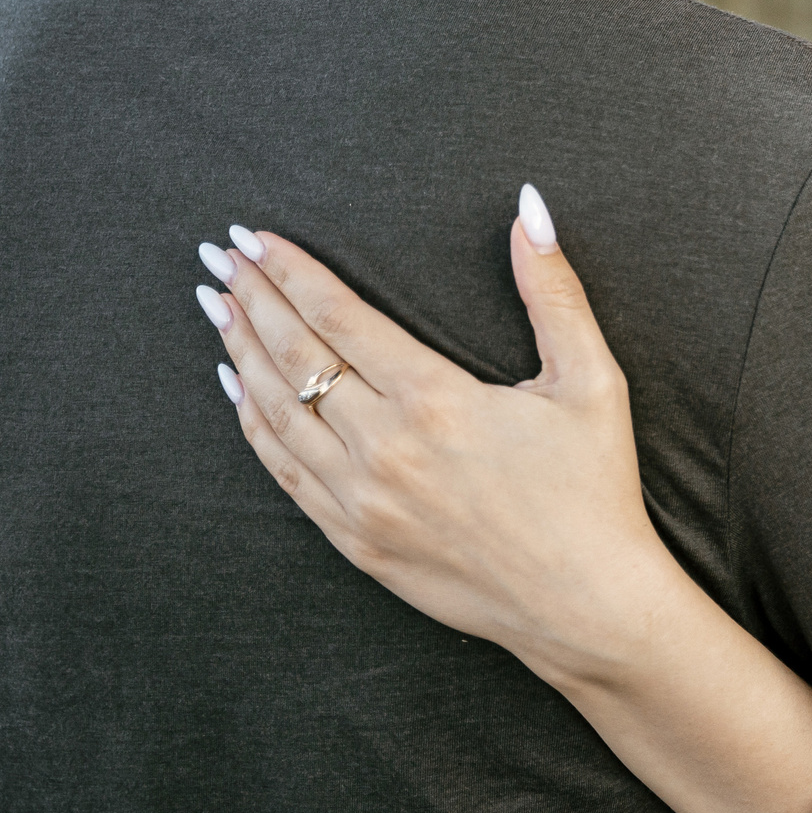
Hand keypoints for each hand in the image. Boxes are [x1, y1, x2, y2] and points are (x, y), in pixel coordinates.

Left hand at [195, 188, 685, 684]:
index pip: (339, 318)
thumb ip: (554, 292)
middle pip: (294, 356)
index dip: (291, 272)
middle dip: (251, 299)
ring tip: (218, 306)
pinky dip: (252, 424)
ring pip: (277, 412)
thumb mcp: (592, 381)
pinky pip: (283, 472)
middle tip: (219, 255)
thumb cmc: (594, 490)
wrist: (583, 603)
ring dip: (241, 353)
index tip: (255, 236)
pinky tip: (238, 388)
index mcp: (437, 401)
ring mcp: (361, 500)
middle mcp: (385, 449)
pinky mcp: (355, 540)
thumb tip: (529, 209)